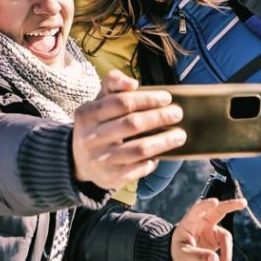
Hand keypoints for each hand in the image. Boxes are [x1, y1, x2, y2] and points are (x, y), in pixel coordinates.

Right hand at [71, 70, 185, 191]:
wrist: (80, 162)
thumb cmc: (98, 125)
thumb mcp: (99, 102)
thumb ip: (113, 84)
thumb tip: (132, 83)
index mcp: (87, 114)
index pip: (121, 102)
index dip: (147, 99)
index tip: (166, 98)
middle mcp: (90, 138)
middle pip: (132, 124)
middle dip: (159, 117)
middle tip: (177, 114)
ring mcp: (100, 160)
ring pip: (138, 149)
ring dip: (163, 141)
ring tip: (180, 135)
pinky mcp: (110, 178)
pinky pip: (138, 169)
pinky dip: (152, 161)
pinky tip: (161, 154)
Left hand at [171, 198, 247, 260]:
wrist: (180, 254)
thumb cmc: (178, 249)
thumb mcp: (183, 254)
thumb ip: (198, 255)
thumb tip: (216, 260)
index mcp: (190, 220)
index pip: (197, 210)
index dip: (206, 205)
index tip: (215, 202)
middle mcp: (203, 221)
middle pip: (219, 210)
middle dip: (231, 205)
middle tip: (244, 203)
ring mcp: (212, 228)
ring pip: (226, 236)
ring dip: (227, 252)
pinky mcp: (218, 237)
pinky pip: (227, 246)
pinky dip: (226, 257)